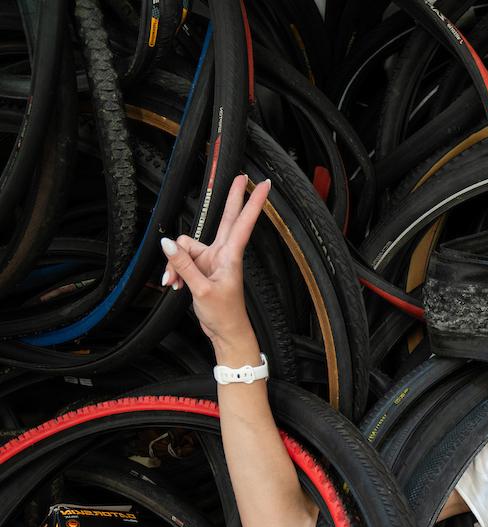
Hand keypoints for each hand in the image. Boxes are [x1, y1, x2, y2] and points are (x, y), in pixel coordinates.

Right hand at [159, 174, 270, 347]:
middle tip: (240, 176)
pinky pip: (181, 260)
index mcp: (231, 256)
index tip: (263, 185)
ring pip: (185, 246)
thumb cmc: (223, 314)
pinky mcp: (201, 268)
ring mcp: (211, 260)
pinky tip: (174, 284)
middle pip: (225, 219)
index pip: (242, 222)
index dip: (253, 203)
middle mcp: (223, 254)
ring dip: (176, 262)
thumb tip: (167, 243)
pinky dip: (174, 270)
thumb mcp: (201, 289)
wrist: (225, 333)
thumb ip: (183, 265)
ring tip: (176, 282)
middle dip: (231, 198)